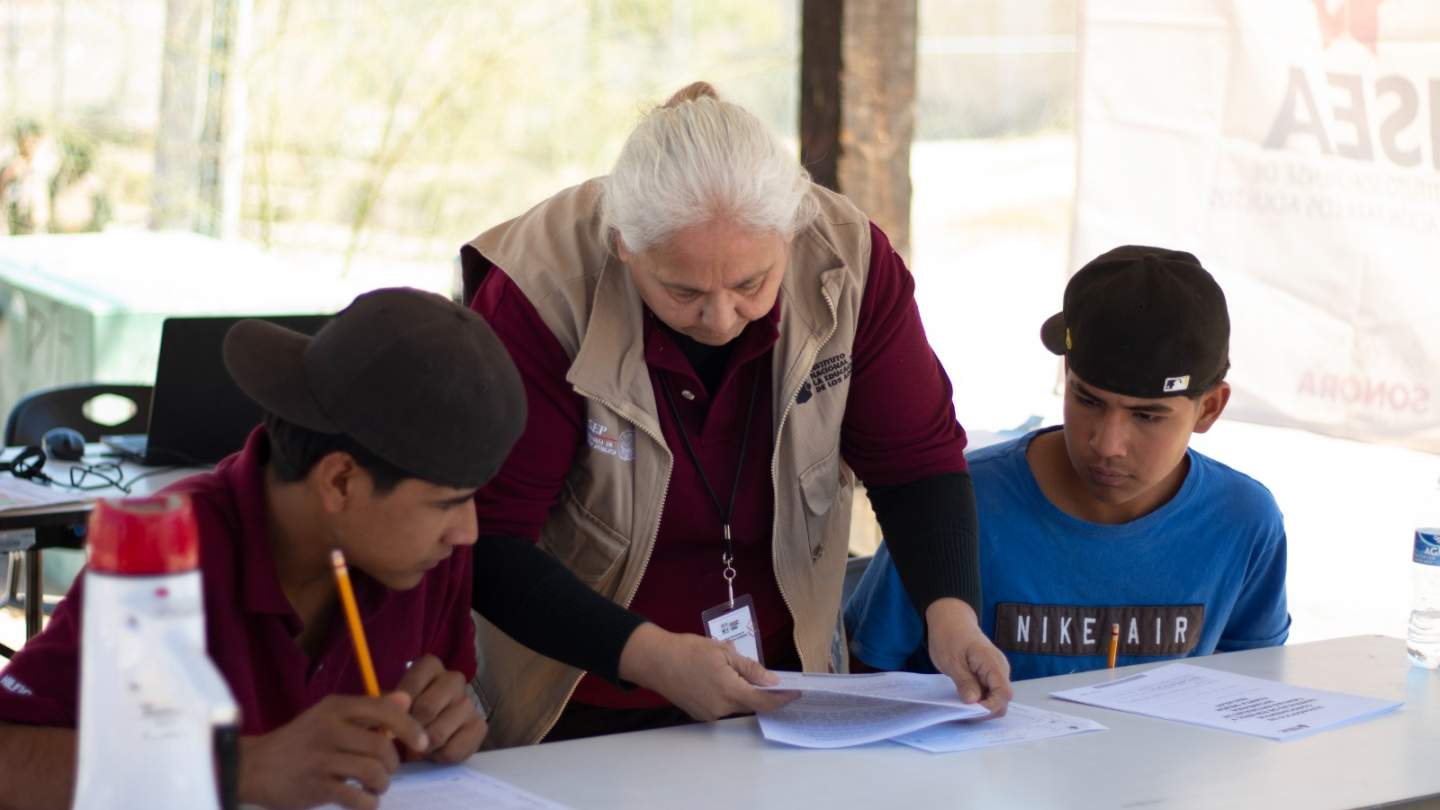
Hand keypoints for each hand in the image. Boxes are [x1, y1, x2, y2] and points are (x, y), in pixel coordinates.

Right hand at [238, 692, 428, 809]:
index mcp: (336, 707)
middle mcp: (329, 729)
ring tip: (376, 786)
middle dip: (393, 763)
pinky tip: (365, 801)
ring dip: (383, 784)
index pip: (384, 710)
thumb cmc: (300, 741)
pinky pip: (357, 798)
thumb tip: (406, 700)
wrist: (253, 767)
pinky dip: (369, 803)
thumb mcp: (330, 715)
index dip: (410, 727)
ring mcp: (321, 759)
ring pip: (373, 772)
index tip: (421, 743)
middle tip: (387, 770)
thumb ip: (369, 710)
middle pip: (382, 746)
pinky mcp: (315, 787)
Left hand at [393, 655, 487, 761]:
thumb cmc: (406, 714)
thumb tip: (397, 705)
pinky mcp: (480, 726)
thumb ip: (389, 704)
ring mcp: (469, 702)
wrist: (426, 734)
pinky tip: (437, 751)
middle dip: (411, 730)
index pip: (410, 686)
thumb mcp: (391, 705)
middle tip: (406, 738)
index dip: (398, 710)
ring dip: (424, 748)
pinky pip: (453, 750)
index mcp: (430, 666)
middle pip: (426, 709)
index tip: (392, 721)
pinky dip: (440, 757)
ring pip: (438, 734)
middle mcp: (454, 679)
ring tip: (421, 746)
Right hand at [617, 623, 796, 720]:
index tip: (796, 693)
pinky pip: (721, 706)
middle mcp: (721, 708)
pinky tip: (715, 678)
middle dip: (759, 691)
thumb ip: (750, 669)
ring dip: (740, 691)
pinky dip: (726, 694)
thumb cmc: (689, 650)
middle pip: (750, 703)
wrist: (655, 660)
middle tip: (762, 674)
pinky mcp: (699, 714)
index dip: (782, 699)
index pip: (764, 702)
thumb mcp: (723, 652)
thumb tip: (773, 681)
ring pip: (735, 704)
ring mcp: (708, 714)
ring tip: (728, 668)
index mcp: (729, 690)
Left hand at [925, 597, 1012, 715]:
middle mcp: (999, 669)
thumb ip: (964, 682)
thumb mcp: (951, 661)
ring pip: (995, 699)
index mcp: (993, 663)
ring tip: (959, 708)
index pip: (1003, 694)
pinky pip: (988, 693)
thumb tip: (973, 702)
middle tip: (961, 713)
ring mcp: (995, 673)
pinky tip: (963, 700)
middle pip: (1002, 700)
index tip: (970, 712)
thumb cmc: (949, 635)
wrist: (950, 619)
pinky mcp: (988, 675)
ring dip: (980, 707)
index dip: (990, 707)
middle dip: (984, 711)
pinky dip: (978, 700)